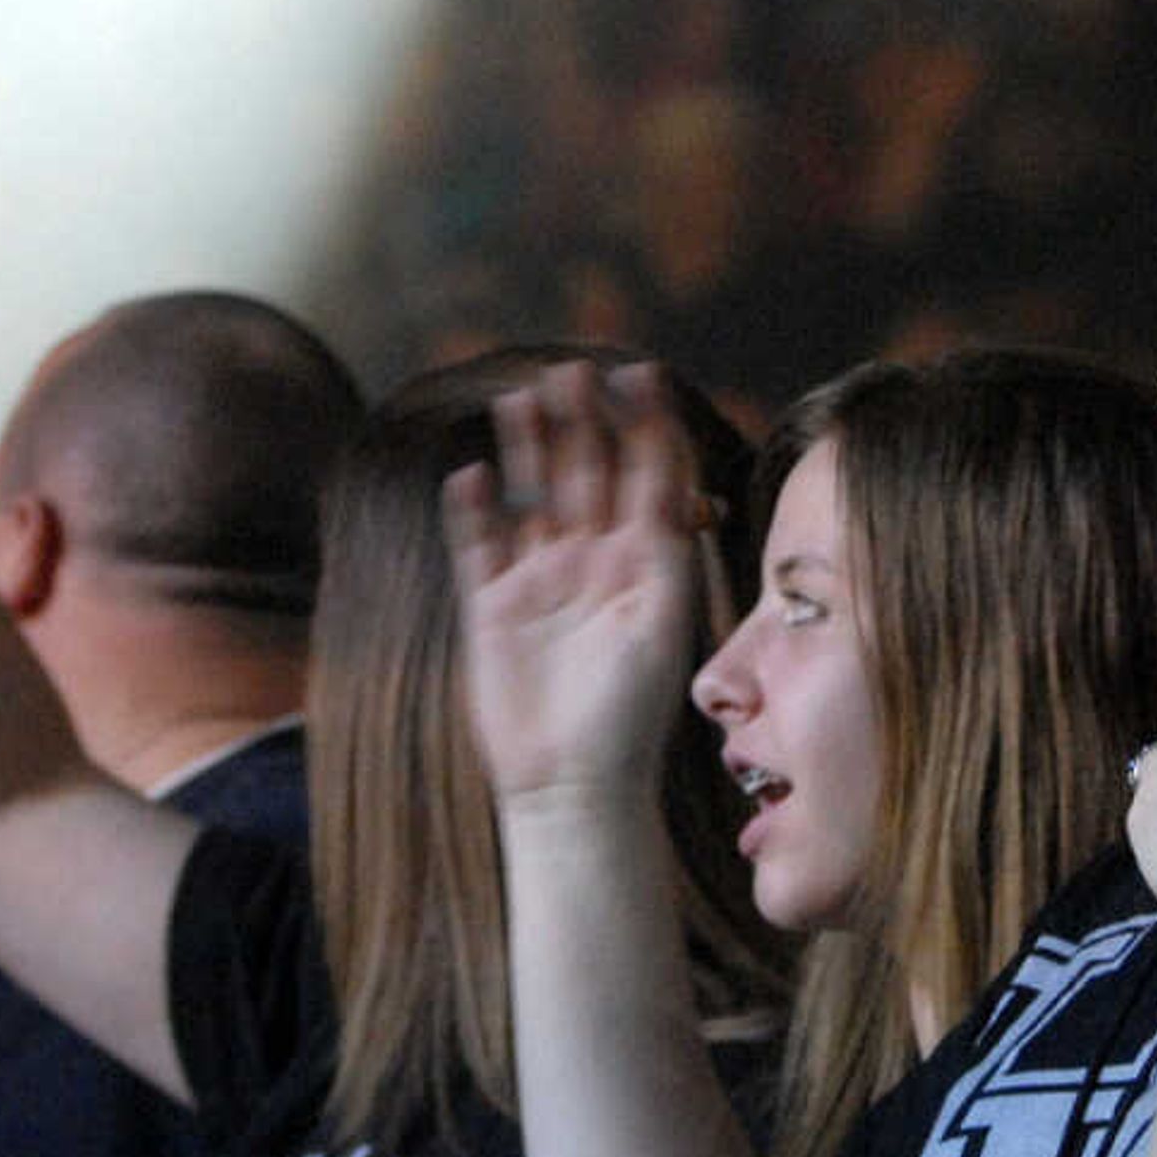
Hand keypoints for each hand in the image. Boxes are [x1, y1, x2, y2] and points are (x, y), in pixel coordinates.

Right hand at [444, 362, 709, 809]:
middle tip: (573, 371)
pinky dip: (475, 508)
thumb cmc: (629, 717)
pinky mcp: (492, 607)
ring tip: (522, 398)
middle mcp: (593, 563)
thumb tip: (684, 490)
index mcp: (644, 565)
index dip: (646, 426)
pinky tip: (473, 471)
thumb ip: (668, 558)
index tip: (642, 375)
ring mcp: (540, 581)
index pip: (648, 477)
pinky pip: (479, 543)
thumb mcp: (664, 628)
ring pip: (533, 495)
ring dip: (529, 448)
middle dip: (583, 422)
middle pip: (587, 473)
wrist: (571, 786)